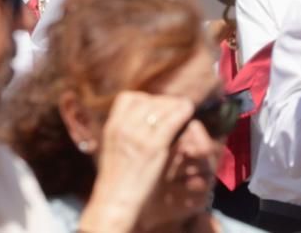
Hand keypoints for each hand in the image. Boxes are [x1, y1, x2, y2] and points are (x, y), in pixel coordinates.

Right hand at [79, 91, 195, 231]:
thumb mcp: (113, 146)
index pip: (128, 97)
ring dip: (176, 106)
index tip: (155, 108)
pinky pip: (173, 120)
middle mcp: (124, 126)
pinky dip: (183, 113)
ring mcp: (138, 135)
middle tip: (174, 110)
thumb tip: (145, 117)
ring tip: (184, 110)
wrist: (114, 202)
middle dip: (164, 103)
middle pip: (149, 100)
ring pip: (163, 107)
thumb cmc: (117, 179)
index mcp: (112, 125)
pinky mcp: (154, 146)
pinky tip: (189, 112)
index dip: (146, 100)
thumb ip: (125, 130)